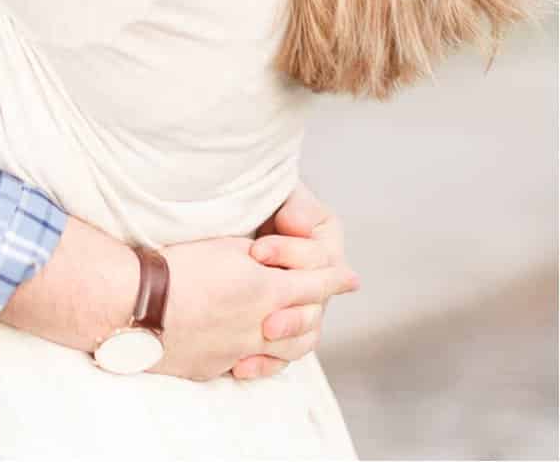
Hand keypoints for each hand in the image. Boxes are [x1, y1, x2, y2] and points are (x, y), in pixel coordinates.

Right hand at [155, 227, 357, 383]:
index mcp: (267, 291)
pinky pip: (248, 362)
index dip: (334, 279)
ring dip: (291, 336)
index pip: (314, 285)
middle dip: (316, 309)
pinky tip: (251, 347)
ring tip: (291, 327)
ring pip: (281, 352)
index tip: (350, 277)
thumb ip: (261, 259)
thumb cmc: (180, 266)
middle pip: (304, 325)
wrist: (140, 303)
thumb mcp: (226, 247)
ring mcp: (238, 351)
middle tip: (323, 301)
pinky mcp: (215, 366)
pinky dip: (257, 354)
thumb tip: (275, 267)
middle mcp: (260, 326)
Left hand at [231, 182, 355, 381]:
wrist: (234, 225)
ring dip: (287, 336)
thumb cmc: (263, 203)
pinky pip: (282, 355)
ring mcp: (302, 309)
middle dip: (291, 307)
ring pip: (306, 334)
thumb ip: (294, 205)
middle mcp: (320, 281)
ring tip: (264, 333)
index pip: (320, 258)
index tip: (257, 251)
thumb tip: (298, 225)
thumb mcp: (281, 195)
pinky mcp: (280, 331)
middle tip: (265, 306)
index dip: (289, 255)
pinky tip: (242, 366)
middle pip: (316, 301)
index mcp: (326, 244)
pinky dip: (265, 362)